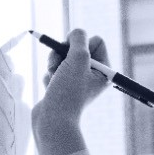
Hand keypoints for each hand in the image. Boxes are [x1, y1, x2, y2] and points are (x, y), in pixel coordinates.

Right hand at [31, 29, 109, 154]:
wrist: (52, 122)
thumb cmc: (68, 92)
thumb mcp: (78, 59)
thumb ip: (78, 39)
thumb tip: (76, 32)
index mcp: (104, 71)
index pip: (96, 41)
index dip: (81, 43)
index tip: (72, 53)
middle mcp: (92, 76)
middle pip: (76, 48)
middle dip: (63, 54)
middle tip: (59, 65)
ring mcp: (76, 83)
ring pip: (62, 58)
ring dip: (54, 64)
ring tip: (53, 77)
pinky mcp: (61, 88)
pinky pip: (53, 71)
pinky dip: (49, 76)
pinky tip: (50, 88)